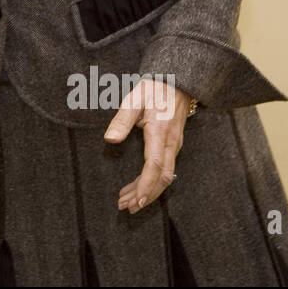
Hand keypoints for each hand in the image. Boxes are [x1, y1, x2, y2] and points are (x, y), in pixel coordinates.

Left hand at [103, 78, 191, 214]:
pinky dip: (153, 182)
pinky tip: (140, 187)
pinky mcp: (174, 145)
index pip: (155, 166)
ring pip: (165, 177)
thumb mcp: (134, 99)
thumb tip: (110, 139)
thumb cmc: (154, 89)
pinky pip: (166, 169)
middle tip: (126, 207)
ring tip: (129, 202)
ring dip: (148, 191)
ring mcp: (175, 145)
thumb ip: (122, 120)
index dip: (146, 186)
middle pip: (162, 178)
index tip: (136, 200)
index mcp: (160, 133)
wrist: (177, 81)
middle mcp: (171, 143)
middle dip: (145, 195)